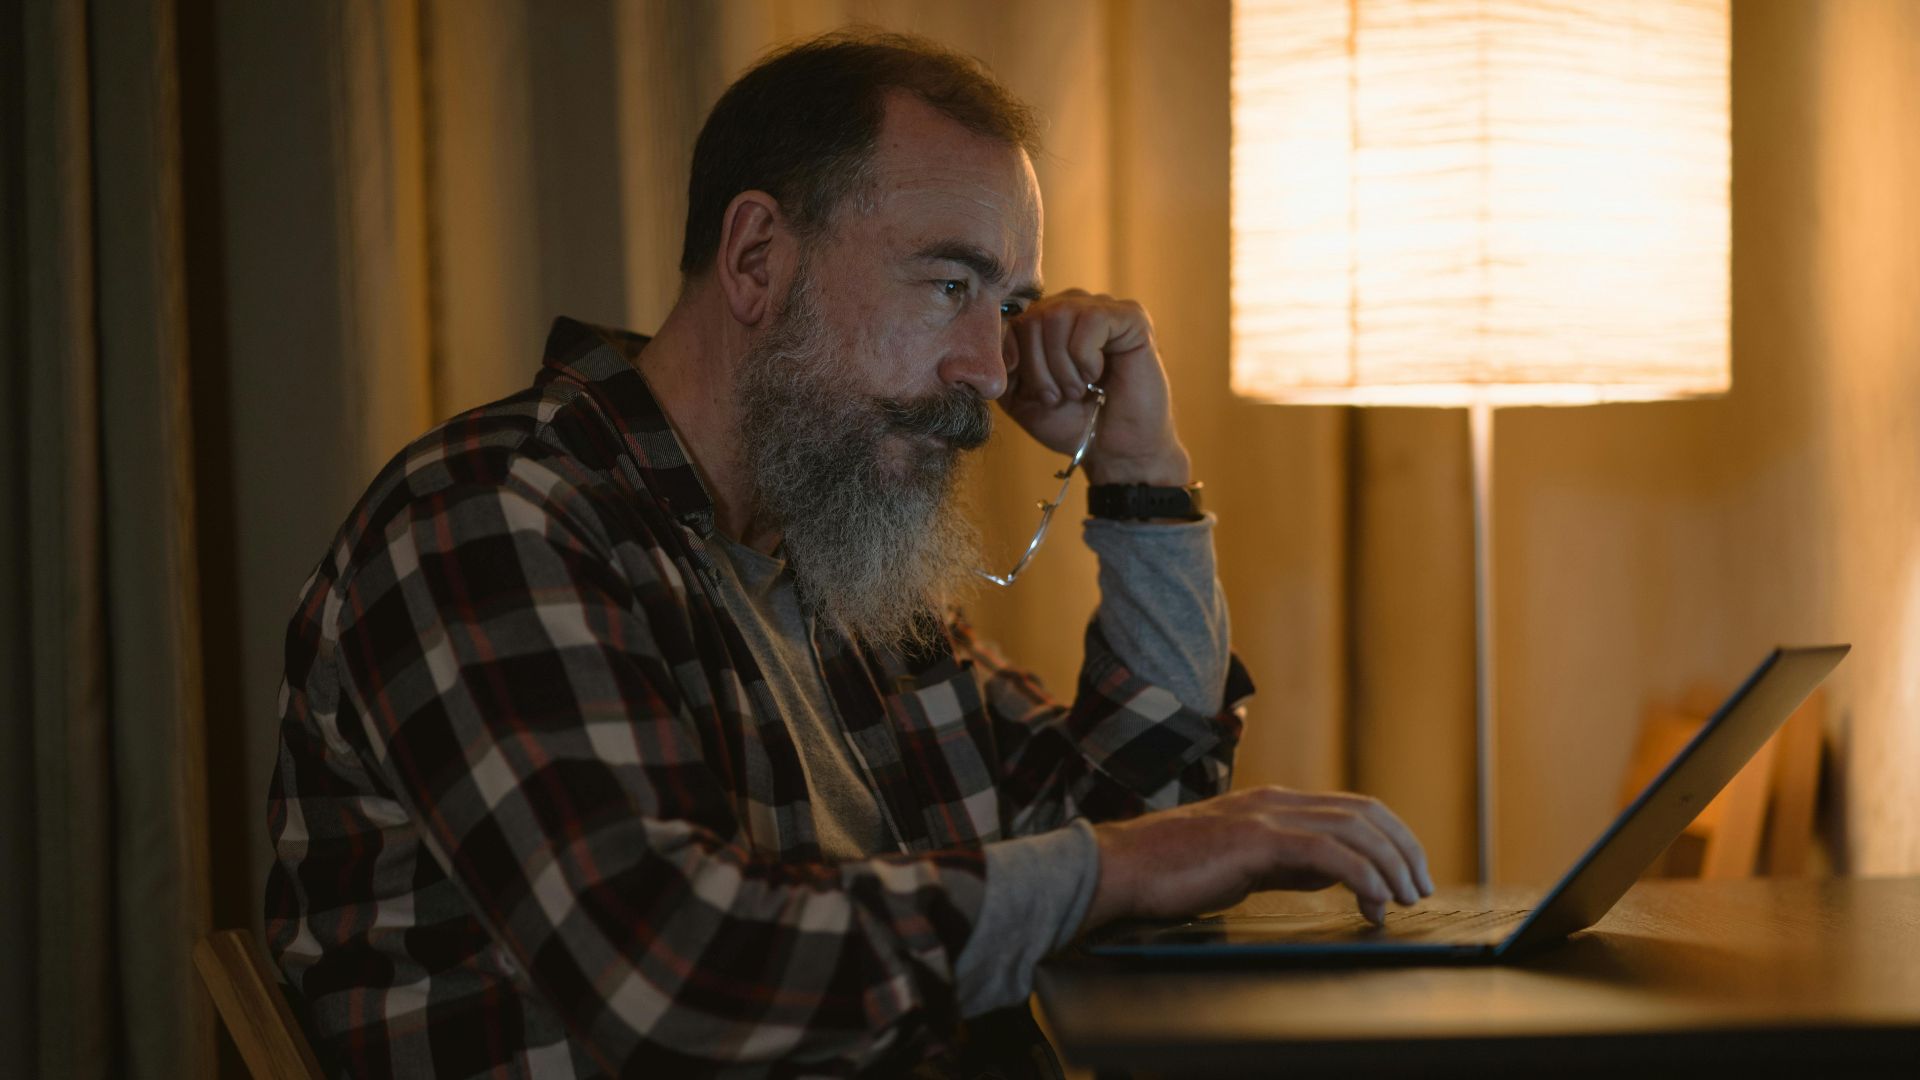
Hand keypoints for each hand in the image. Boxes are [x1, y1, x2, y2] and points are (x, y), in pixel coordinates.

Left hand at [1001, 289, 1191, 485]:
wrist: (1112, 450)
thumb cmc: (1069, 421)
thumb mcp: (1018, 394)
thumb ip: (999, 363)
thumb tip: (989, 338)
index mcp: (1044, 320)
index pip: (1010, 319)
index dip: (1012, 357)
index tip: (1031, 392)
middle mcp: (1072, 305)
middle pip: (1033, 316)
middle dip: (1038, 367)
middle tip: (1058, 396)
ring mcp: (1102, 307)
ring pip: (1059, 314)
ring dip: (1062, 366)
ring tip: (1078, 389)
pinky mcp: (1131, 316)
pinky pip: (1092, 319)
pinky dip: (1086, 357)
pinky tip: (1098, 375)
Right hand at [1082, 787, 1435, 929]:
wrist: (1122, 868)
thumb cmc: (1171, 872)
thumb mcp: (1242, 863)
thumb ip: (1286, 863)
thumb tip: (1332, 876)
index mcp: (1274, 804)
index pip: (1353, 808)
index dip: (1392, 837)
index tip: (1409, 872)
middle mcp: (1276, 801)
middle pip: (1364, 812)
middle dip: (1403, 849)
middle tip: (1419, 887)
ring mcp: (1266, 816)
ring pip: (1354, 829)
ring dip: (1390, 865)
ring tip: (1404, 898)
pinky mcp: (1255, 840)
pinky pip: (1327, 853)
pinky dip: (1361, 875)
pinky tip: (1373, 900)